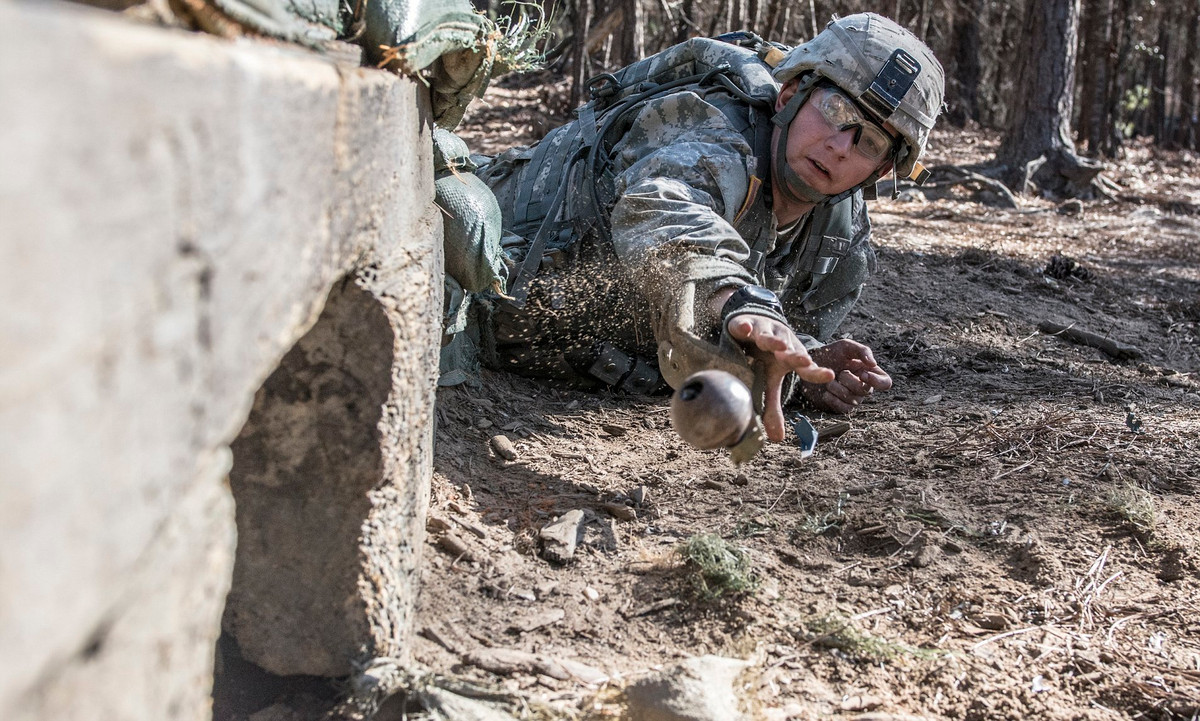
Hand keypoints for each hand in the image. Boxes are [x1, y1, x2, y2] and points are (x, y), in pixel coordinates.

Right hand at [726, 314, 834, 441]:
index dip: (816, 372)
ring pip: (769, 336)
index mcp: (791, 358)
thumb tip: (777, 439)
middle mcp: (782, 344)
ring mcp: (765, 332)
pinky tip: (746, 330)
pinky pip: (746, 325)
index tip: (829, 375)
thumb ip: (773, 407)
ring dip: (773, 340)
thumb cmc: (766, 357)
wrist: (754, 324)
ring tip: (778, 346)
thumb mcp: (770, 380)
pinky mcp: (747, 324)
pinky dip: (746, 327)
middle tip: (802, 361)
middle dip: (796, 355)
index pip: (806, 368)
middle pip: (790, 350)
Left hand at [800, 339, 891, 413]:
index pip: (885, 382)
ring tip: (829, 381)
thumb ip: (862, 351)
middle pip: (865, 391)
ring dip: (837, 388)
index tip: (863, 374)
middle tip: (839, 372)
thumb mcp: (846, 346)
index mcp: (869, 372)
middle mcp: (864, 387)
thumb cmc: (831, 354)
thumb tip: (873, 363)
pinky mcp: (841, 406)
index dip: (877, 381)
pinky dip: (832, 400)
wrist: (809, 366)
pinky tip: (825, 392)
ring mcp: (853, 398)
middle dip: (849, 380)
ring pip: (852, 400)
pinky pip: (843, 409)